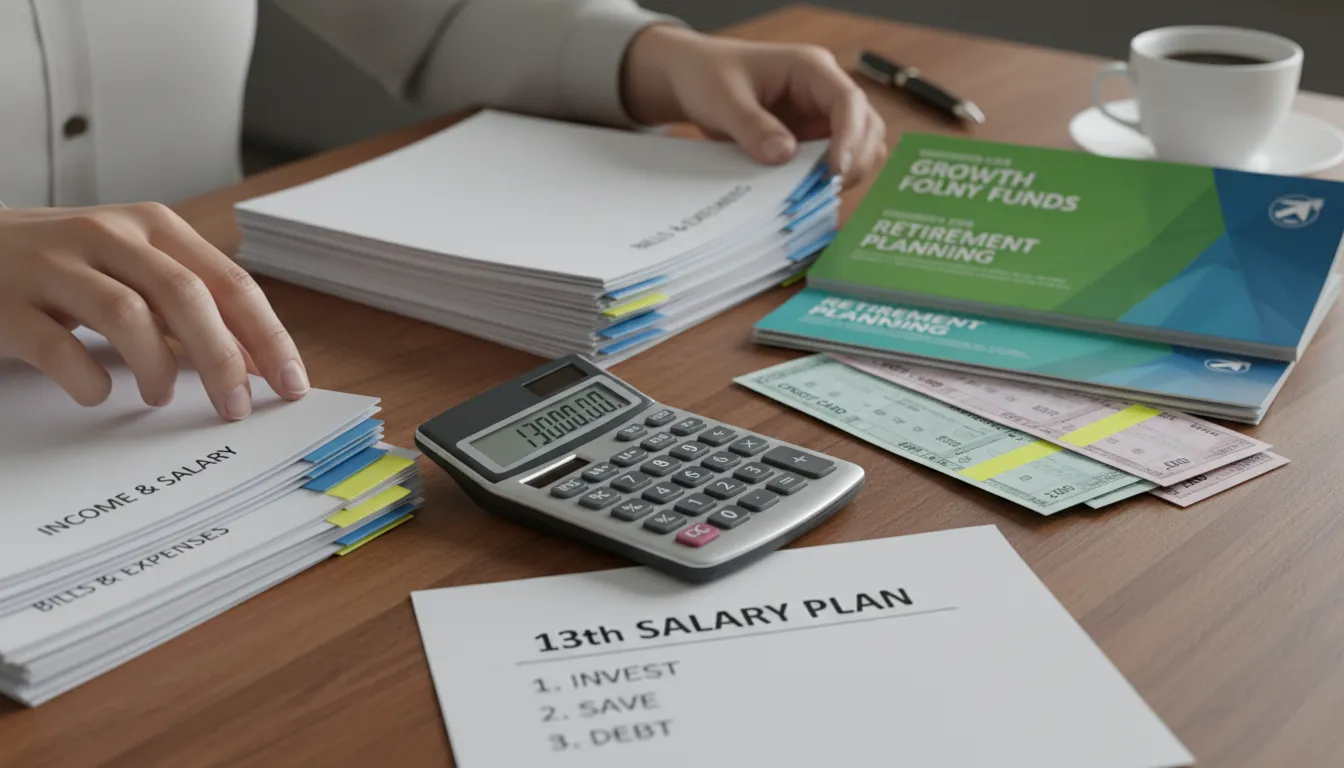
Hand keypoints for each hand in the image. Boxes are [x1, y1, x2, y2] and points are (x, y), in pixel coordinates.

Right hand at [0, 204, 308, 419]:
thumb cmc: (67, 266)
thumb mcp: (136, 269)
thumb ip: (194, 307)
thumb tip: (257, 361)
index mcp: (153, 226)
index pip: (229, 282)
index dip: (267, 336)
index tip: (291, 384)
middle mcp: (107, 235)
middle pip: (186, 296)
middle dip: (222, 359)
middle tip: (234, 407)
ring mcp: (52, 266)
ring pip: (127, 315)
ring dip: (157, 368)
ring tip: (160, 397)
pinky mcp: (6, 304)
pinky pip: (59, 348)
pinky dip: (90, 381)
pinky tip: (99, 393)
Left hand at [622, 26, 886, 187]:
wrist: (693, 78)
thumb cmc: (708, 76)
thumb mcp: (723, 100)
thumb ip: (752, 127)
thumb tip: (783, 156)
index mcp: (810, 68)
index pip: (848, 99)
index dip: (850, 136)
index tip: (836, 170)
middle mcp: (824, 92)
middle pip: (867, 126)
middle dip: (856, 160)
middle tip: (827, 191)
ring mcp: (821, 117)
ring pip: (858, 148)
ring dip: (845, 174)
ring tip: (815, 196)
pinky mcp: (811, 140)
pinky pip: (832, 164)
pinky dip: (826, 182)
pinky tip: (807, 197)